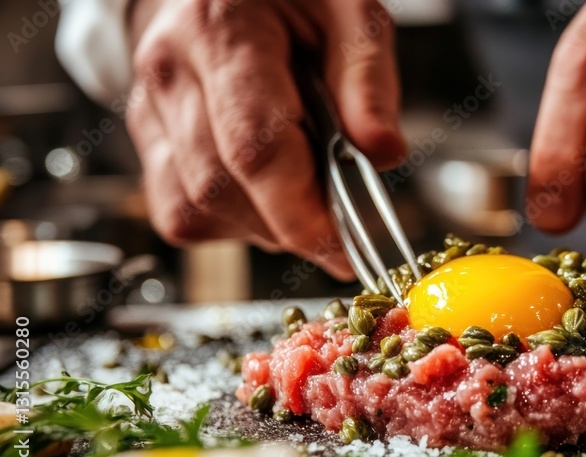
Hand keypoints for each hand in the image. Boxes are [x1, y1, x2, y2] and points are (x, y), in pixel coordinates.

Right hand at [125, 0, 405, 278]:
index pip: (256, 147)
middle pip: (222, 187)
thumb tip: (383, 154)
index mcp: (222, 30)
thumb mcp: (349, 12)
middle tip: (340, 225)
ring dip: (263, 226)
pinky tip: (265, 193)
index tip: (347, 250)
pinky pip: (181, 214)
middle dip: (291, 225)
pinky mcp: (149, 142)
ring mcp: (151, 109)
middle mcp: (172, 71)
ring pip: (197, 209)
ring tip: (305, 192)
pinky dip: (232, 223)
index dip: (303, 214)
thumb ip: (369, 80)